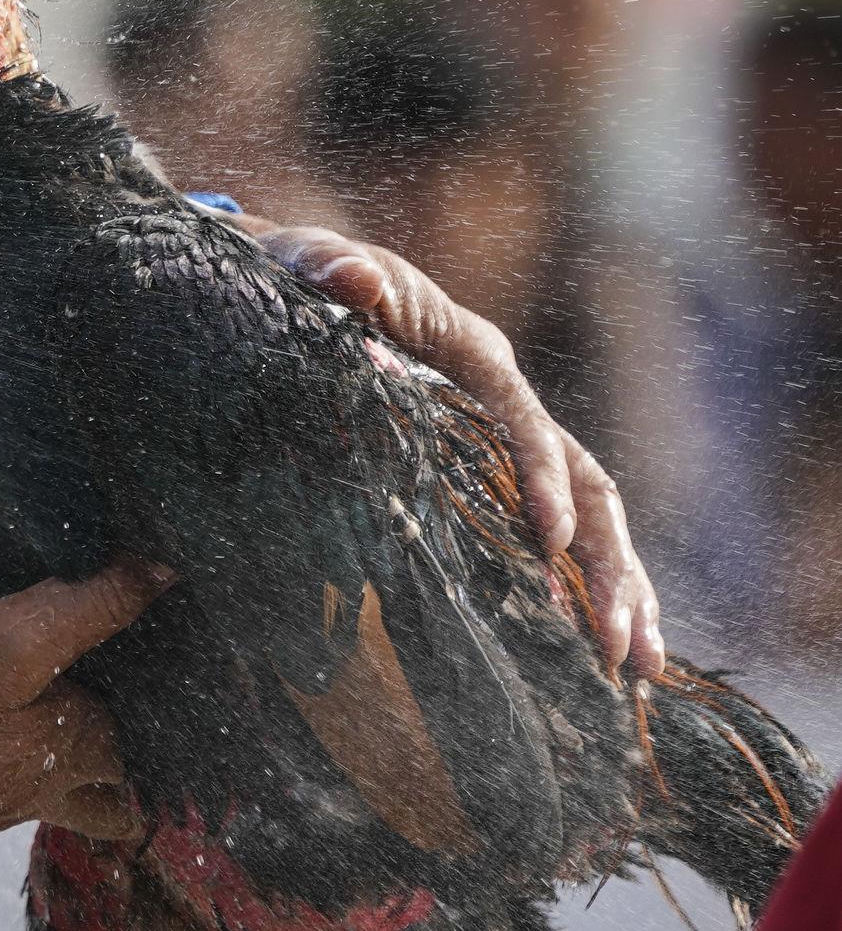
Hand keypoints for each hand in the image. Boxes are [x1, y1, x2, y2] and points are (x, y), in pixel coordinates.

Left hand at [233, 215, 663, 677]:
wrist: (291, 285)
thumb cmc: (294, 276)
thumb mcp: (300, 262)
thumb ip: (324, 267)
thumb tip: (357, 279)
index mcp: (471, 353)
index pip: (522, 420)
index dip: (539, 477)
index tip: (546, 540)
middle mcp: (504, 397)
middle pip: (584, 480)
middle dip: (607, 561)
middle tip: (618, 646)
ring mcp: (502, 438)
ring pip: (587, 516)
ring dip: (616, 587)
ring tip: (637, 667)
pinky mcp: (484, 472)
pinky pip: (547, 531)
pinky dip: (577, 586)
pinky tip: (594, 651)